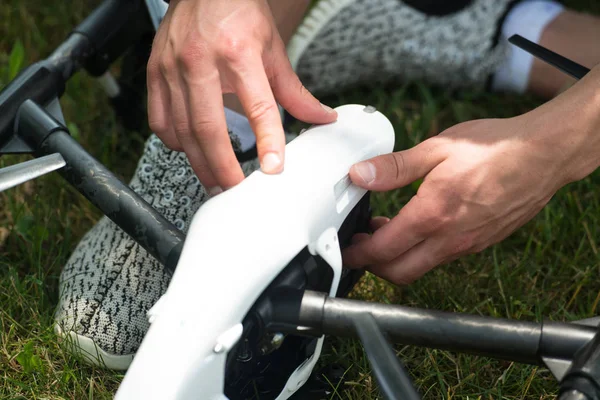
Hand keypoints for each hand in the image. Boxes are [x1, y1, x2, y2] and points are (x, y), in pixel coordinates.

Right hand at [147, 0, 335, 192]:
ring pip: (182, 130)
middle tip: (235, 190)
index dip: (268, 141)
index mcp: (238, 52)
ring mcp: (172, 67)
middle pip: (208, 128)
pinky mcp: (154, 73)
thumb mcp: (273, 50)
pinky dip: (175, 142)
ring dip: (199, 163)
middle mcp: (201, 60)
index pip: (258, 105)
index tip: (273, 169)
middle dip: (222, 167)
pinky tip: (190, 150)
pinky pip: (159, 120)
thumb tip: (322, 118)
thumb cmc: (239, 13)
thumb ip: (295, 92)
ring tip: (215, 181)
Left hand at [341, 84, 599, 284]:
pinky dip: (422, 251)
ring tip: (388, 230)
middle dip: (373, 266)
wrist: (544, 154)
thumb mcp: (437, 148)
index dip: (358, 254)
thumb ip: (395, 167)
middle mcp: (451, 238)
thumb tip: (360, 175)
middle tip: (362, 245)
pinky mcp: (481, 243)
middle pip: (400, 273)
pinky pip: (443, 258)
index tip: (347, 248)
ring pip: (422, 268)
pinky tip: (420, 226)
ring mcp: (468, 244)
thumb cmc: (495, 147)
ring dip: (398, 258)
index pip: (383, 250)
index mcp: (433, 214)